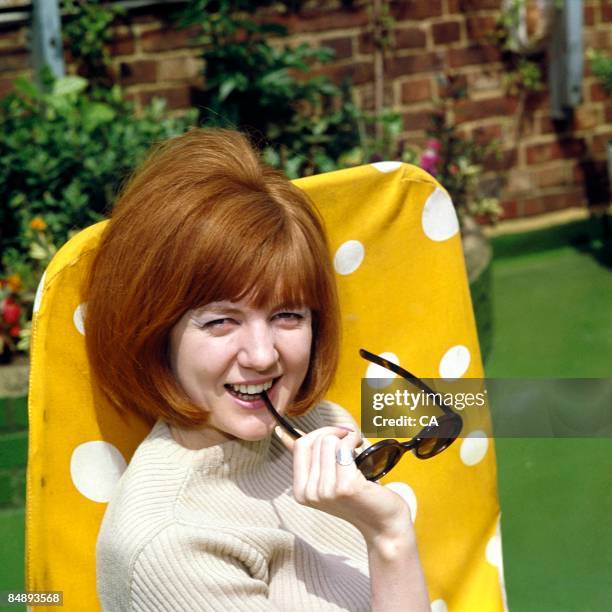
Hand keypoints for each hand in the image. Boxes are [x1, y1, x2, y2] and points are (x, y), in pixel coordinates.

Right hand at [274, 425, 413, 543]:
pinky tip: (361, 447)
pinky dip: (354, 441)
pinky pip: (343, 448)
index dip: (320, 432)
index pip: (300, 445)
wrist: (383, 524)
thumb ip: (309, 459)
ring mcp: (326, 491)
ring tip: (357, 448)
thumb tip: (283, 434)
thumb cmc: (359, 498)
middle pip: (316, 441)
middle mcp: (309, 493)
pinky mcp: (344, 487)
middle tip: (351, 441)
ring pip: (329, 442)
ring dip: (346, 438)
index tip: (338, 432)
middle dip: (336, 433)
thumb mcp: (327, 479)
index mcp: (301, 491)